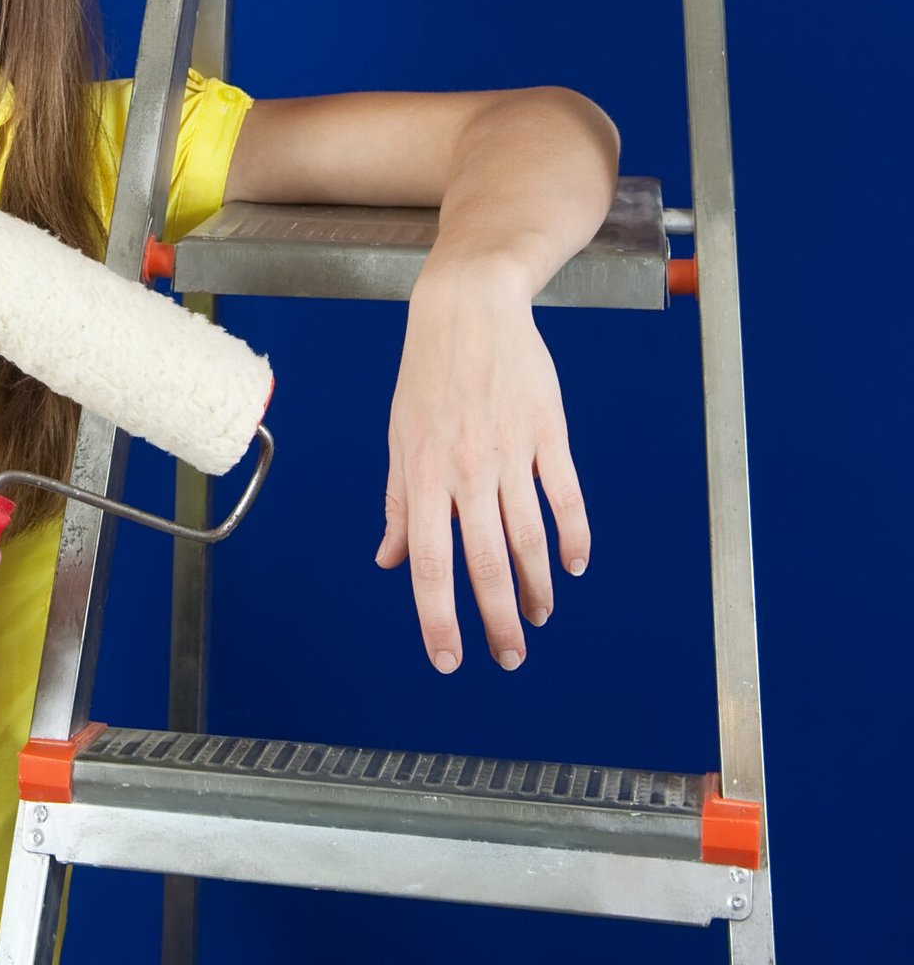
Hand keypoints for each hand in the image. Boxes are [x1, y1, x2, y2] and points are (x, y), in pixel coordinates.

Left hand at [376, 262, 589, 671]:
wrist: (468, 306)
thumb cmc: (426, 373)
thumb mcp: (398, 436)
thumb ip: (399, 504)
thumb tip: (389, 561)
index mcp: (423, 475)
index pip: (430, 562)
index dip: (439, 616)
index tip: (449, 658)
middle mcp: (466, 469)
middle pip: (487, 562)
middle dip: (499, 620)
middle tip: (509, 657)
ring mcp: (511, 451)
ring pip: (530, 537)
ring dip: (536, 587)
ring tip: (538, 617)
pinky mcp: (547, 432)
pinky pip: (565, 496)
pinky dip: (574, 537)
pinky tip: (573, 566)